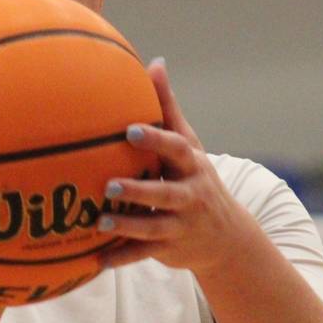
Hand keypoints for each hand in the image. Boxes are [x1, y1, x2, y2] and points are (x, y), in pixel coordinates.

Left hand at [98, 58, 250, 273]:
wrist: (226, 237)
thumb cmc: (195, 178)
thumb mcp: (189, 145)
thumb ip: (168, 108)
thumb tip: (155, 63)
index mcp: (192, 166)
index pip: (177, 149)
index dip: (155, 140)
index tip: (130, 131)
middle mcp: (189, 195)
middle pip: (166, 192)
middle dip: (139, 190)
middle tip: (109, 185)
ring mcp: (180, 225)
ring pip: (153, 227)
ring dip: (127, 225)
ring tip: (99, 222)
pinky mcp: (169, 249)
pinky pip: (143, 254)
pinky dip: (121, 257)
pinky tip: (97, 259)